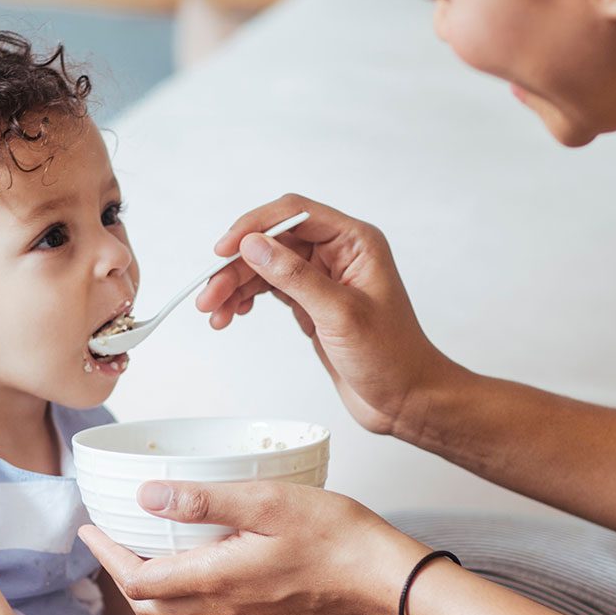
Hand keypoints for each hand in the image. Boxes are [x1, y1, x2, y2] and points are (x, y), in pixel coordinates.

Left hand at [78, 479, 428, 614]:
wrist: (386, 579)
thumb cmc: (336, 536)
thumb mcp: (267, 502)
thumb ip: (204, 501)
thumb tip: (147, 495)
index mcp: (216, 580)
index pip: (137, 582)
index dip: (106, 557)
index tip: (91, 530)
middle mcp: (224, 608)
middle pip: (151, 605)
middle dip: (123, 573)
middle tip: (111, 540)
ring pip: (181, 611)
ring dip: (155, 585)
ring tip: (151, 548)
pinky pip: (214, 612)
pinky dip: (190, 591)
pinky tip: (205, 563)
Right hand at [196, 193, 452, 436]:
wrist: (406, 399)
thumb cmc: (391, 357)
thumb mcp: (340, 314)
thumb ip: (295, 276)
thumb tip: (254, 245)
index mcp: (355, 242)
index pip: (295, 215)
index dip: (255, 227)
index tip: (224, 250)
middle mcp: (339, 254)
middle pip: (274, 243)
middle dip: (237, 267)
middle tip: (209, 295)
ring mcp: (324, 280)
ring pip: (267, 268)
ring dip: (236, 286)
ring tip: (214, 312)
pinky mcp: (313, 304)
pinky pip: (272, 290)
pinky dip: (248, 300)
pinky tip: (234, 314)